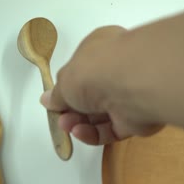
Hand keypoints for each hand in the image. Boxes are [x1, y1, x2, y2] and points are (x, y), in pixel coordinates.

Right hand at [40, 26, 162, 144]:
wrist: (132, 84)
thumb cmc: (95, 71)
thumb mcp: (66, 80)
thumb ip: (57, 94)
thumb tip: (47, 100)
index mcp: (101, 50)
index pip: (83, 69)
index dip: (68, 86)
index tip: (54, 101)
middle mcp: (117, 71)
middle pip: (91, 95)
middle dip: (72, 109)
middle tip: (60, 118)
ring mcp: (128, 96)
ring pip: (100, 114)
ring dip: (80, 122)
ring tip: (67, 126)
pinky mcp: (136, 119)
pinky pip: (111, 129)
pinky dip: (94, 133)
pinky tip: (79, 132)